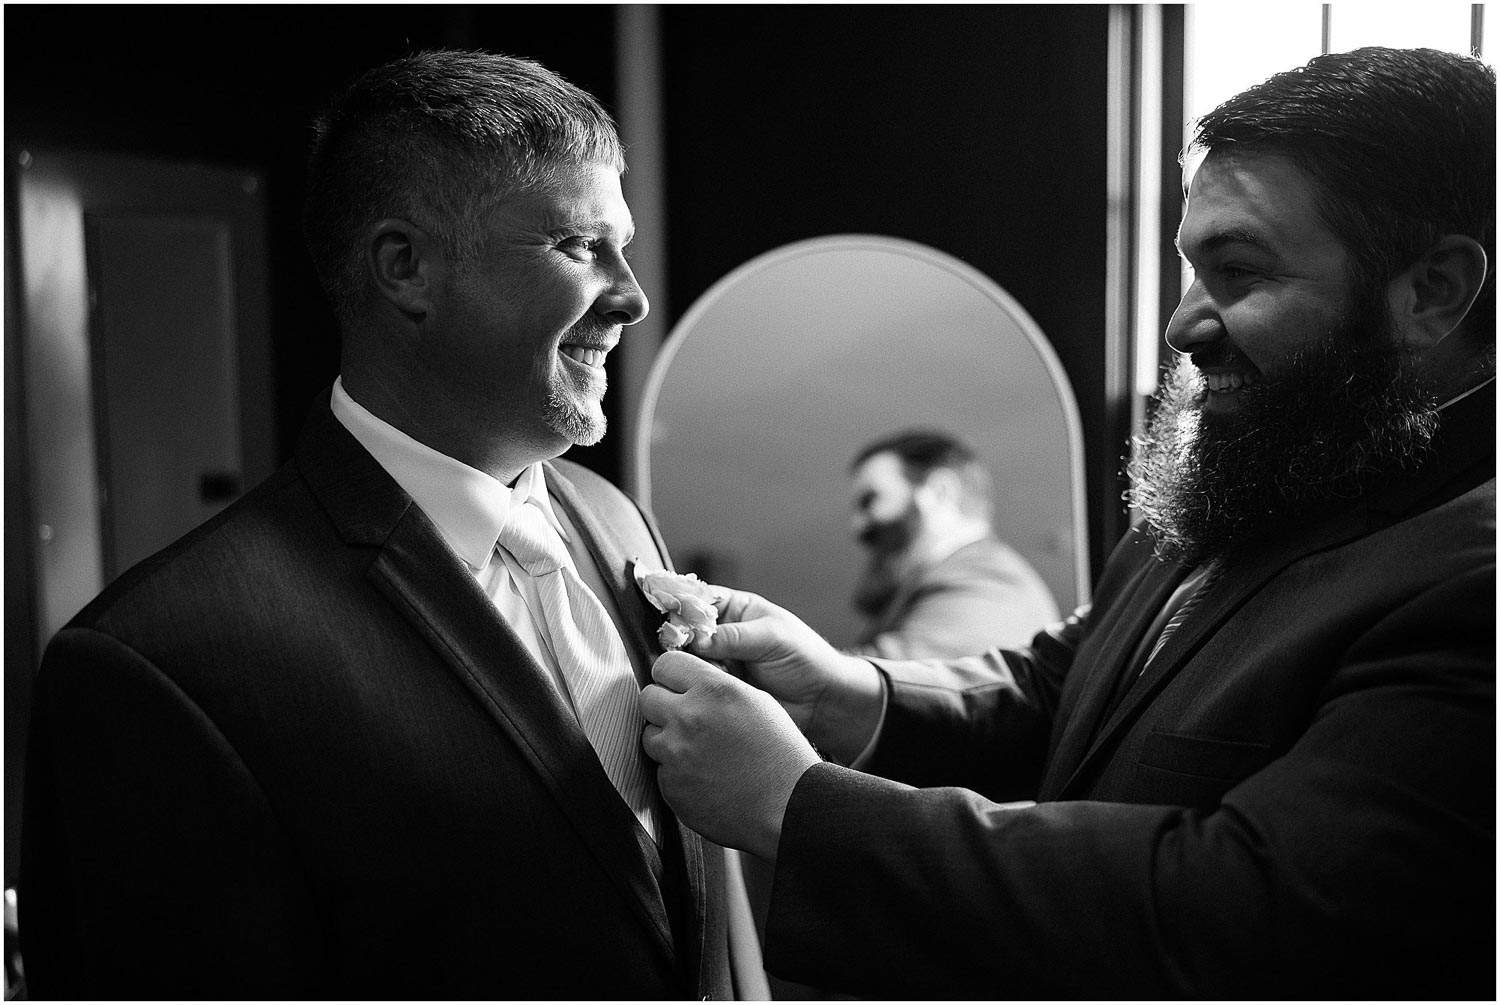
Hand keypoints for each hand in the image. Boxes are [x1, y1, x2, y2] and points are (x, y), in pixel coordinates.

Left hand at [641, 650, 820, 858]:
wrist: (788, 807)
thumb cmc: (781, 755)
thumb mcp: (757, 701)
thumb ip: (717, 686)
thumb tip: (691, 682)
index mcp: (713, 690)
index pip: (665, 665)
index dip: (670, 675)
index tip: (675, 684)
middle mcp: (688, 718)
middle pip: (648, 698)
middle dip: (663, 705)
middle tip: (685, 718)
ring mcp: (675, 755)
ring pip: (650, 735)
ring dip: (668, 740)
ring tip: (700, 751)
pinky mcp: (671, 786)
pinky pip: (661, 770)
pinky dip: (677, 772)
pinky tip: (704, 776)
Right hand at [692, 589, 883, 762]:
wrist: (821, 700)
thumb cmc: (806, 659)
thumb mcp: (772, 637)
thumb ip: (733, 636)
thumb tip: (696, 639)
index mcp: (736, 609)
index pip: (698, 598)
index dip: (681, 602)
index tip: (668, 612)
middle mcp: (722, 633)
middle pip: (685, 629)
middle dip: (680, 637)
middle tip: (685, 647)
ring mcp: (718, 661)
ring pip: (686, 658)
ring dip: (689, 663)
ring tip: (707, 669)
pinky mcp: (718, 688)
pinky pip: (696, 683)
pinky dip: (696, 685)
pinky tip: (707, 687)